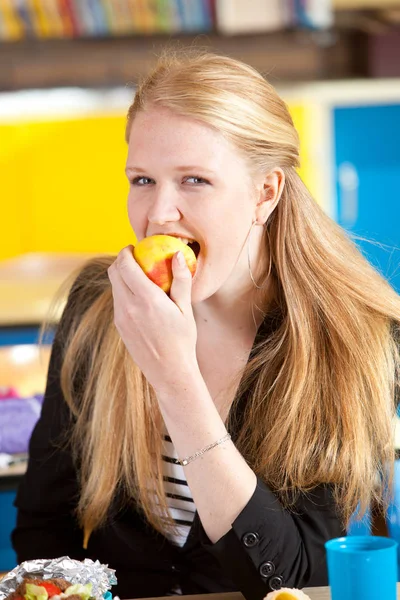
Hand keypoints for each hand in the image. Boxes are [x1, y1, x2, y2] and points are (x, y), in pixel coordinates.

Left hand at [107, 246, 197, 390]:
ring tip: (140, 277)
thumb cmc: (182, 340)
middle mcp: (129, 307)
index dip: (126, 251)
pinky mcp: (119, 327)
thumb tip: (177, 254)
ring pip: (113, 287)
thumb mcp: (185, 309)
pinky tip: (140, 297)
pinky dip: (124, 292)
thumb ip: (181, 280)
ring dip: (122, 276)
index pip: (126, 265)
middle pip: (114, 272)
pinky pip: (117, 301)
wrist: (169, 372)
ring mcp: (121, 318)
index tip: (135, 247)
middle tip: (135, 257)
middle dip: (121, 260)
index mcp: (146, 299)